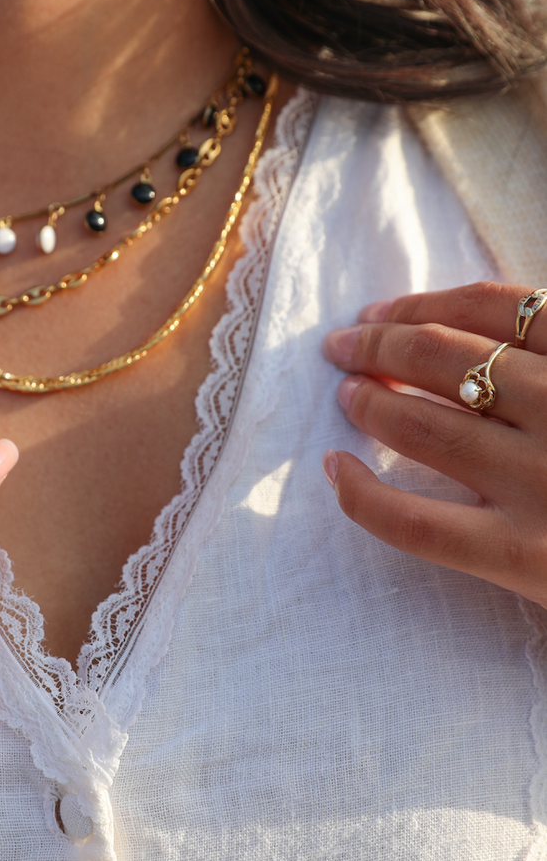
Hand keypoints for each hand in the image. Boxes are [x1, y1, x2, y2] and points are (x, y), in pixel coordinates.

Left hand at [322, 281, 546, 607]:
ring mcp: (544, 484)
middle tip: (343, 345)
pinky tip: (336, 472)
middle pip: (447, 357)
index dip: (425, 303)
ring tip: (347, 395)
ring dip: (369, 401)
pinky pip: (415, 524)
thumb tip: (486, 339)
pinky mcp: (524, 557)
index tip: (384, 310)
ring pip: (423, 426)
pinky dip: (361, 494)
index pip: (498, 307)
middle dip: (380, 343)